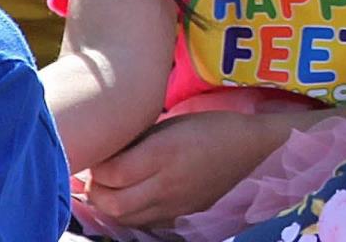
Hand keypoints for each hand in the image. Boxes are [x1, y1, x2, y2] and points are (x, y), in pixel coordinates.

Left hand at [84, 110, 285, 228]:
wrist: (251, 148)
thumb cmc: (206, 127)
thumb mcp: (168, 123)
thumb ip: (135, 140)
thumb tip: (102, 149)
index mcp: (162, 153)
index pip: (111, 173)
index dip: (95, 166)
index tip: (94, 153)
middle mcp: (167, 183)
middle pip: (113, 203)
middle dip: (94, 190)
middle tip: (94, 174)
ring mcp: (175, 204)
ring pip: (125, 218)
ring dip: (108, 204)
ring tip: (107, 186)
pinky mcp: (182, 216)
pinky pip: (144, 222)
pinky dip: (129, 213)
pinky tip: (129, 197)